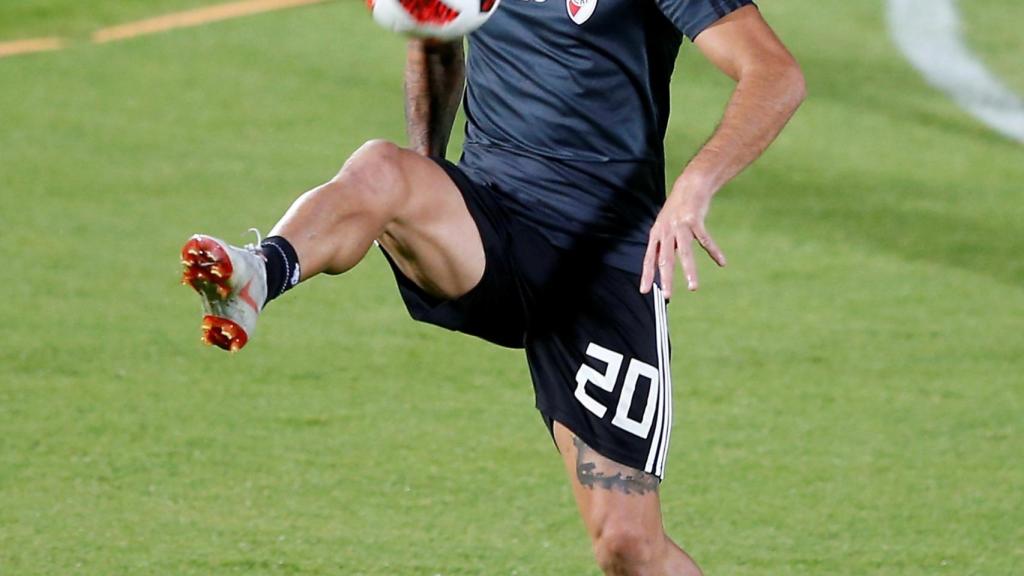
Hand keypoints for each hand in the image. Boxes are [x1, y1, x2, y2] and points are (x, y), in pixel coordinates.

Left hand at [640, 180, 726, 296]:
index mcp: (656, 234)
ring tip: (693, 287)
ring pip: (685, 252)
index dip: (646, 274)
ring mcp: (680, 226)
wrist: (690, 185)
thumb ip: (662, 246)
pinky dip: (714, 252)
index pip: (649, 258)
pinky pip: (705, 240)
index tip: (644, 291)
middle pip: (665, 259)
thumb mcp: (664, 227)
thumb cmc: (676, 210)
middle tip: (667, 295)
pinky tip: (721, 262)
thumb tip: (659, 266)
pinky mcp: (695, 220)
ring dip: (689, 271)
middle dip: (666, 278)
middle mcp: (666, 231)